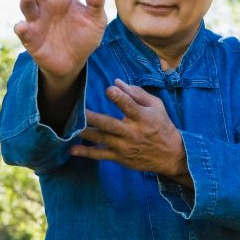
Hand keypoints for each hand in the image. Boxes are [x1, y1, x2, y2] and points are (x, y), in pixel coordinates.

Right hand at [14, 0, 106, 80]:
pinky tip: (22, 26)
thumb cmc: (84, 35)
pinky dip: (22, 29)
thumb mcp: (96, 20)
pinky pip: (25, 32)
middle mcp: (45, 5)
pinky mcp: (31, 39)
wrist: (75, 62)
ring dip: (25, 0)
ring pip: (27, 7)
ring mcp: (36, 21)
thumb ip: (97, 2)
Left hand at [69, 80, 192, 186]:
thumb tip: (116, 82)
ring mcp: (125, 146)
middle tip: (77, 111)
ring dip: (85, 133)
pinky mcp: (120, 157)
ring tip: (69, 127)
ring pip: (101, 138)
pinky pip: (100, 155)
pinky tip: (72, 149)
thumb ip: (136, 93)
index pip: (129, 106)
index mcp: (143, 117)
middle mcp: (132, 132)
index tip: (109, 89)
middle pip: (109, 124)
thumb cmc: (162, 126)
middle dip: (93, 117)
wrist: (170, 155)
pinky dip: (86, 153)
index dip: (118, 97)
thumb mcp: (156, 106)